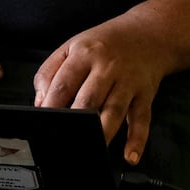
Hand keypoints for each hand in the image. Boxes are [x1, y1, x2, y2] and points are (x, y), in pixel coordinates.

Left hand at [34, 28, 168, 164]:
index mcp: (84, 54)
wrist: (148, 33)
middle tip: (64, 143)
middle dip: (76, 121)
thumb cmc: (105, 43)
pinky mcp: (145, 95)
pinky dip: (137, 140)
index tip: (42, 124)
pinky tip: (129, 157)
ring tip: (91, 150)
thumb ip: (50, 72)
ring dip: (103, 133)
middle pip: (89, 98)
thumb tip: (41, 103)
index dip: (51, 106)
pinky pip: (141, 119)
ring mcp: (128, 82)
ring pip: (114, 111)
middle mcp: (107, 68)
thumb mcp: (72, 46)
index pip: (64, 83)